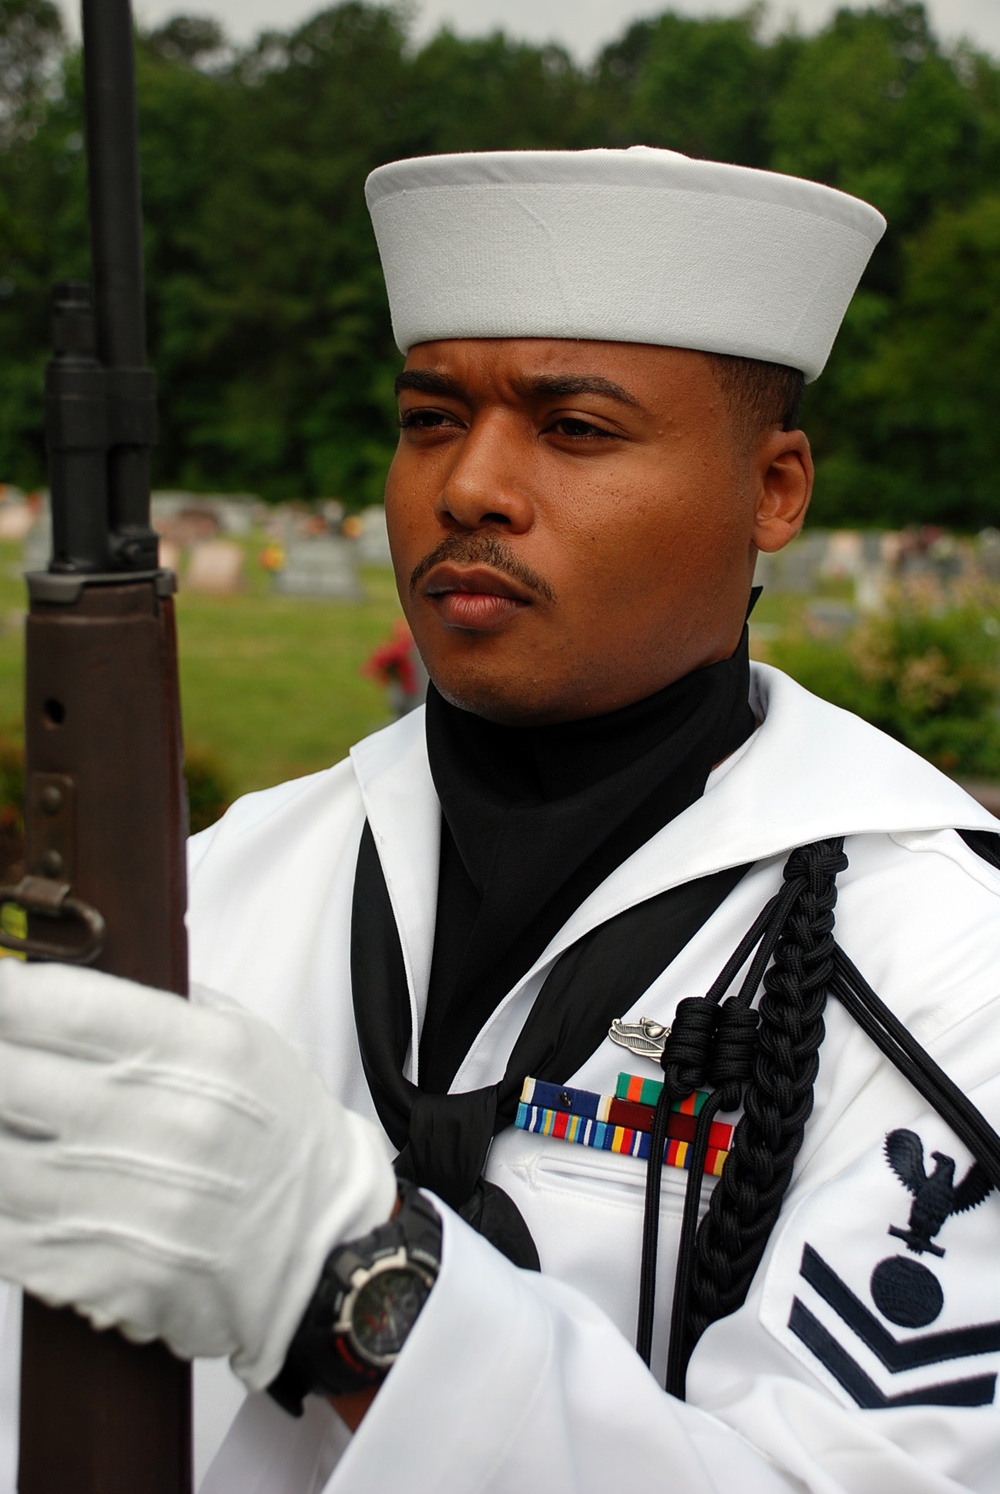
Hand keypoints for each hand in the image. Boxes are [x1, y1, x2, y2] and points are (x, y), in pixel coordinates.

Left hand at [0, 962, 395, 1389]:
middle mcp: (173, 1127)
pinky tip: (5, 1163)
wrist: (323, 1248)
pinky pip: (5, 1234)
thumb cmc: (278, 1135)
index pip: (72, 1009)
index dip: (4, 993)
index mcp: (208, 1056)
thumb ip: (164, 1006)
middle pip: (16, 1078)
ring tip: (4, 1110)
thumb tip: (65, 980)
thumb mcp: (247, 1041)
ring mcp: (135, 1208)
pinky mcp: (105, 1276)